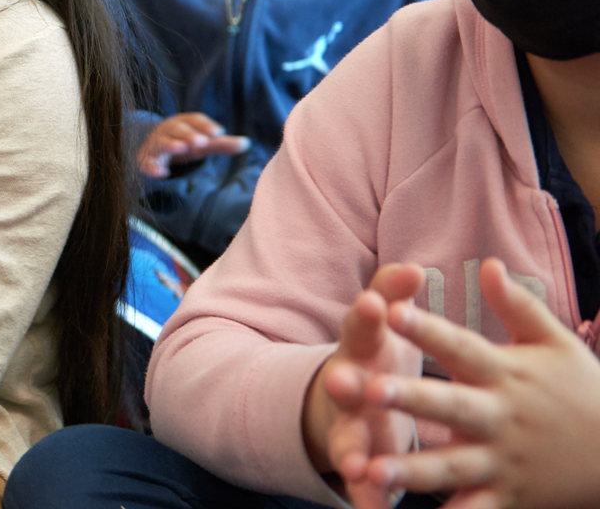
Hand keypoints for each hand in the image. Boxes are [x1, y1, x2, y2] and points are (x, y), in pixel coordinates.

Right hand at [138, 112, 249, 177]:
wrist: (149, 146)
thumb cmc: (182, 142)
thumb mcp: (201, 142)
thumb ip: (221, 143)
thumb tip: (247, 143)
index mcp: (183, 122)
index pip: (194, 120)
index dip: (205, 125)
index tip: (218, 133)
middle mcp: (167, 130)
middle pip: (177, 129)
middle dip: (188, 134)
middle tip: (201, 141)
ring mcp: (155, 144)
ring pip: (161, 143)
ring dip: (170, 144)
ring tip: (181, 148)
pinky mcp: (145, 160)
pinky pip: (147, 162)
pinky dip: (152, 167)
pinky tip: (162, 173)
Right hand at [303, 263, 426, 507]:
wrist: (340, 403)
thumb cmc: (371, 356)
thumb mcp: (374, 324)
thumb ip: (389, 294)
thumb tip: (412, 265)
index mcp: (359, 350)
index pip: (360, 327)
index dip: (366, 316)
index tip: (374, 304)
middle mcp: (347, 386)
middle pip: (343, 383)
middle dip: (344, 384)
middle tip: (344, 382)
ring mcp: (348, 424)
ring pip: (346, 438)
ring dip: (348, 450)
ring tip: (354, 462)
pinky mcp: (358, 459)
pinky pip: (363, 481)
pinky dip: (367, 495)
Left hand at [358, 258, 599, 508]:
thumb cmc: (583, 390)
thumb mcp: (556, 344)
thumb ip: (518, 306)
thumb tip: (488, 263)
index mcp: (505, 374)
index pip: (460, 347)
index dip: (426, 329)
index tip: (390, 309)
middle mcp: (500, 416)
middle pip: (449, 406)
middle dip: (409, 398)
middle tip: (368, 388)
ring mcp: (503, 459)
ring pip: (451, 465)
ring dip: (411, 469)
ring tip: (369, 469)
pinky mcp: (510, 495)